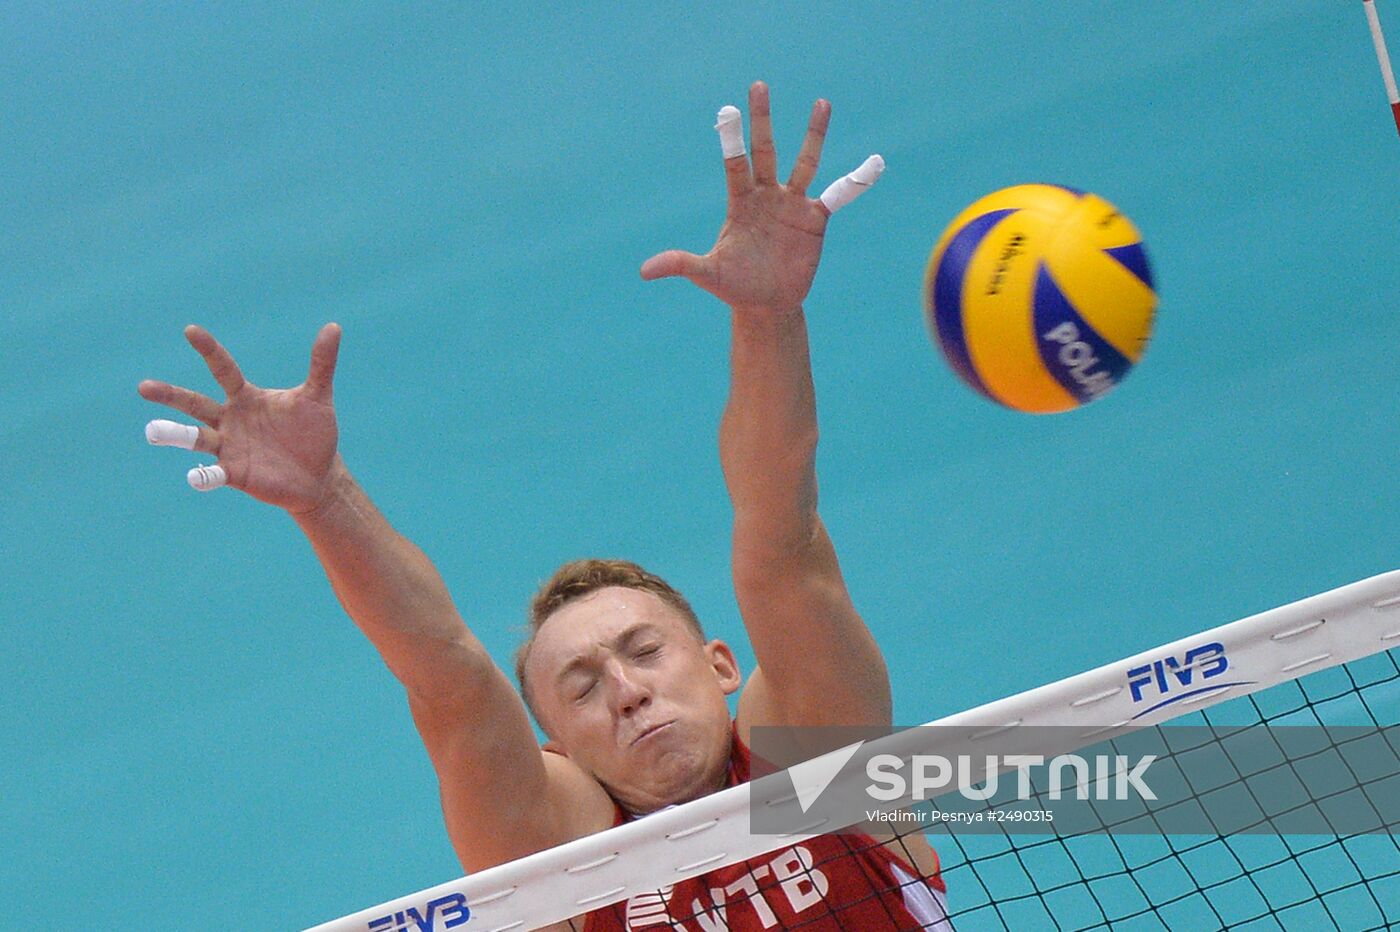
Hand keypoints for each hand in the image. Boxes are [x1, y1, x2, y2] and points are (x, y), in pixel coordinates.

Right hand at [139, 323, 342, 512]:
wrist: (319, 475)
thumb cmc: (314, 433)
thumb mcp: (318, 397)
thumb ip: (322, 364)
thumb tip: (334, 327)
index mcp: (246, 397)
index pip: (223, 369)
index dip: (209, 350)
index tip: (191, 330)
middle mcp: (231, 420)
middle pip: (195, 404)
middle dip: (170, 396)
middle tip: (143, 387)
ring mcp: (229, 448)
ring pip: (195, 438)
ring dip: (175, 435)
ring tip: (152, 431)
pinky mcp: (235, 474)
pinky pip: (214, 475)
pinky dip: (203, 476)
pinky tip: (195, 477)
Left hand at [641, 82, 870, 313]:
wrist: (766, 303)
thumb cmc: (734, 286)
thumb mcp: (707, 274)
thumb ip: (680, 264)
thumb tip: (644, 271)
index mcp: (740, 202)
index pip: (735, 164)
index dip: (732, 139)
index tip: (727, 110)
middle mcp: (767, 195)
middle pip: (766, 150)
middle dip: (762, 120)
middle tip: (758, 86)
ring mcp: (792, 204)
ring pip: (805, 162)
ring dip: (814, 134)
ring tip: (822, 102)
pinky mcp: (815, 219)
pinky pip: (839, 195)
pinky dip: (856, 181)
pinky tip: (875, 163)